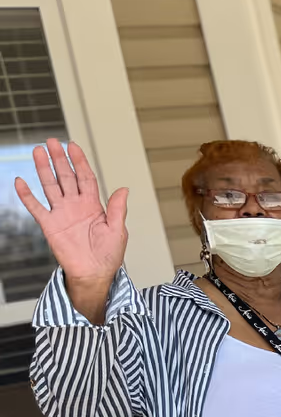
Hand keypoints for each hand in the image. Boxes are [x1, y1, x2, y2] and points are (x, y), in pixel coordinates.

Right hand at [15, 140, 128, 322]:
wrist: (94, 274)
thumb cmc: (109, 255)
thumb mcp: (118, 230)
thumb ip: (119, 209)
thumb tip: (124, 189)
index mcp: (94, 206)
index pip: (85, 178)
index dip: (80, 162)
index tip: (73, 146)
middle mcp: (76, 206)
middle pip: (66, 177)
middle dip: (60, 159)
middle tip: (52, 142)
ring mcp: (61, 214)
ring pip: (50, 186)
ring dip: (44, 169)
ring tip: (38, 151)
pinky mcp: (49, 225)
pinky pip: (36, 208)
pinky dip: (27, 195)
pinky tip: (20, 181)